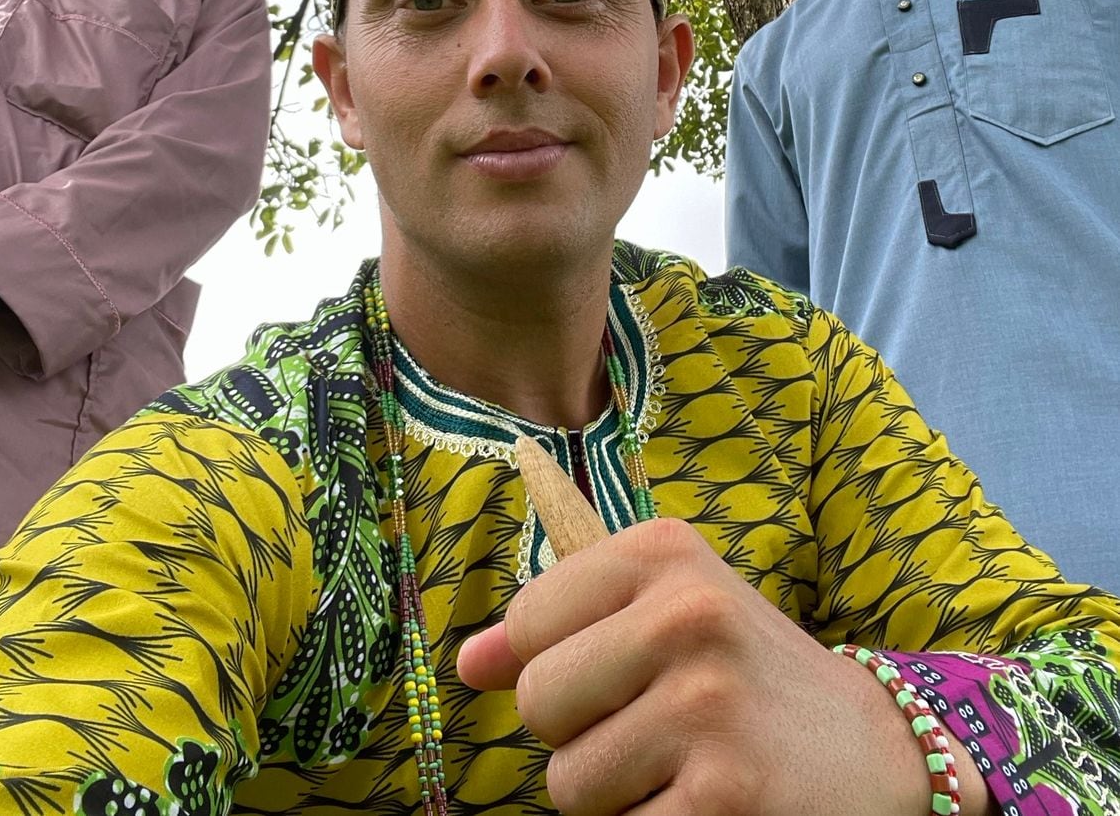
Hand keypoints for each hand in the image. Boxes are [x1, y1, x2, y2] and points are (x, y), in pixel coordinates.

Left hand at [458, 518, 986, 815]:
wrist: (876, 749)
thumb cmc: (742, 673)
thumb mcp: (662, 612)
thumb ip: (560, 627)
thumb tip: (466, 664)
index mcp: (665, 553)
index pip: (529, 620)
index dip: (553, 663)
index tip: (614, 669)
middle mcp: (688, 614)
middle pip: (539, 703)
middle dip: (579, 734)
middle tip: (653, 724)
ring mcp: (708, 706)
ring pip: (568, 785)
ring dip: (613, 794)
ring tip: (682, 763)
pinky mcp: (725, 797)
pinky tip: (704, 801)